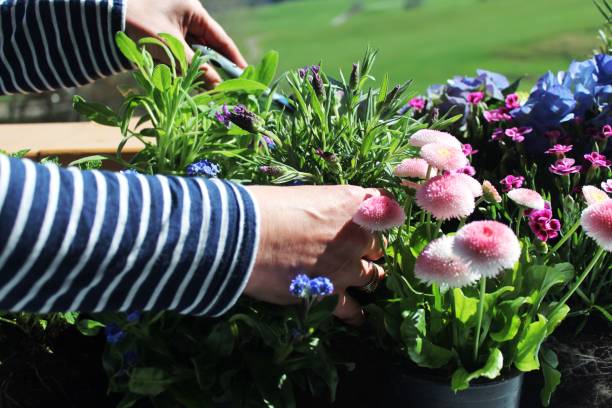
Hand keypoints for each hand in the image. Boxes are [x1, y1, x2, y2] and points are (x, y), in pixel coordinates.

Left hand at [125, 0, 247, 85]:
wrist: (100, 19)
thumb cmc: (137, 23)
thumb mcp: (170, 47)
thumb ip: (195, 67)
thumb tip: (217, 86)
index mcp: (193, 11)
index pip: (221, 39)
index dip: (234, 58)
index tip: (245, 74)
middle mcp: (186, 18)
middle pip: (208, 49)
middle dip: (213, 70)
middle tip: (224, 90)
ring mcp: (173, 29)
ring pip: (192, 56)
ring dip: (196, 73)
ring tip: (204, 92)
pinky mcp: (160, 40)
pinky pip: (177, 58)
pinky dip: (180, 71)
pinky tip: (183, 84)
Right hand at [244, 185, 385, 324]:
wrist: (244, 237)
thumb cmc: (266, 207)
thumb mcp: (305, 195)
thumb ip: (327, 208)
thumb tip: (323, 219)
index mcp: (353, 203)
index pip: (385, 208)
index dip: (379, 218)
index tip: (372, 224)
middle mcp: (358, 235)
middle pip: (378, 245)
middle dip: (368, 249)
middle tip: (356, 252)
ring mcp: (348, 267)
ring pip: (372, 276)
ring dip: (367, 278)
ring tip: (363, 282)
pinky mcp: (332, 294)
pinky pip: (353, 309)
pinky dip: (355, 314)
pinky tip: (356, 315)